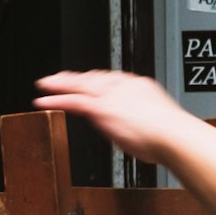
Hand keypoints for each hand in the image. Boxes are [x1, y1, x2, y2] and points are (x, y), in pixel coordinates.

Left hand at [37, 67, 195, 168]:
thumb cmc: (172, 137)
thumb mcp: (159, 123)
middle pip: (94, 77)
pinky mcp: (101, 107)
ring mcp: (111, 95)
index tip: (89, 82)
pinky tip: (43, 101)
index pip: (113, 79)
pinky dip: (55, 99)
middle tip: (60, 78)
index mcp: (140, 86)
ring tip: (45, 85)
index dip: (97, 80)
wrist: (173, 136)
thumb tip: (141, 130)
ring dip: (60, 84)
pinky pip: (72, 100)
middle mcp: (124, 86)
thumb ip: (144, 122)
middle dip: (76, 78)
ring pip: (79, 84)